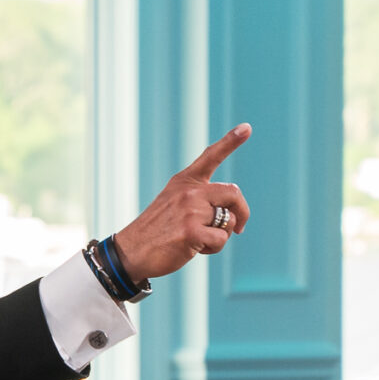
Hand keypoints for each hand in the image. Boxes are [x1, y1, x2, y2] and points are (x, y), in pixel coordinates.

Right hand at [107, 123, 250, 284]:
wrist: (131, 251)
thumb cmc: (156, 230)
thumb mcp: (173, 203)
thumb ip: (200, 200)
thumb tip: (233, 215)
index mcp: (184, 181)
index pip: (211, 156)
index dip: (231, 141)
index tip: (247, 128)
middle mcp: (189, 191)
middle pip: (233, 193)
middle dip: (243, 212)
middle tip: (240, 228)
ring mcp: (190, 210)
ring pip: (229, 221)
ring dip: (221, 235)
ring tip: (199, 240)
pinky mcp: (191, 231)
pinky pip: (221, 239)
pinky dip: (212, 248)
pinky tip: (194, 248)